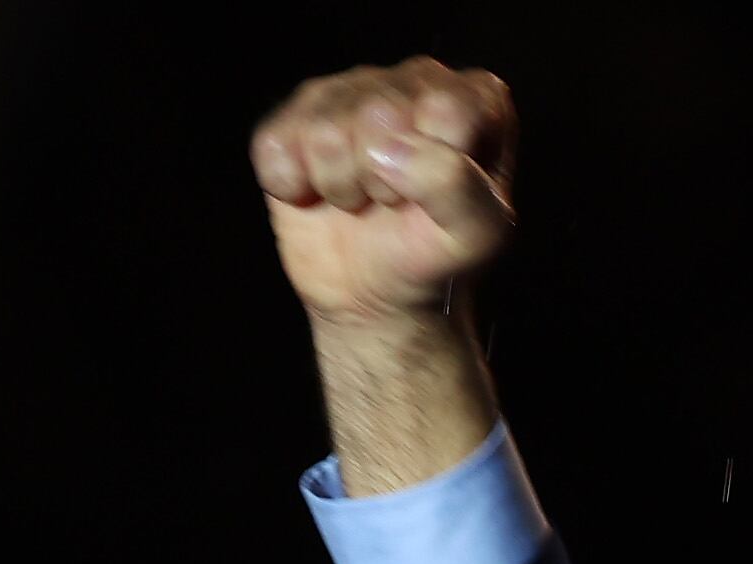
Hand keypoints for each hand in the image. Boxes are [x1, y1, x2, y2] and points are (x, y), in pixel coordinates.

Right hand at [251, 58, 514, 326]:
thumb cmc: (434, 257)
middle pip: (379, 115)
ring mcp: (350, 91)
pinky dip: (289, 186)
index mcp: (474, 99)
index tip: (433, 200)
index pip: (445, 111)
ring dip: (338, 185)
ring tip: (359, 199)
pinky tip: (315, 193)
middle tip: (391, 203)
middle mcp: (413, 79)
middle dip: (380, 181)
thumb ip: (457, 186)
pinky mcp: (295, 116)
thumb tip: (387, 150)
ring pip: (325, 130)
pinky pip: (275, 144)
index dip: (432, 171)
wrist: (377, 295)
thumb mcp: (476, 237)